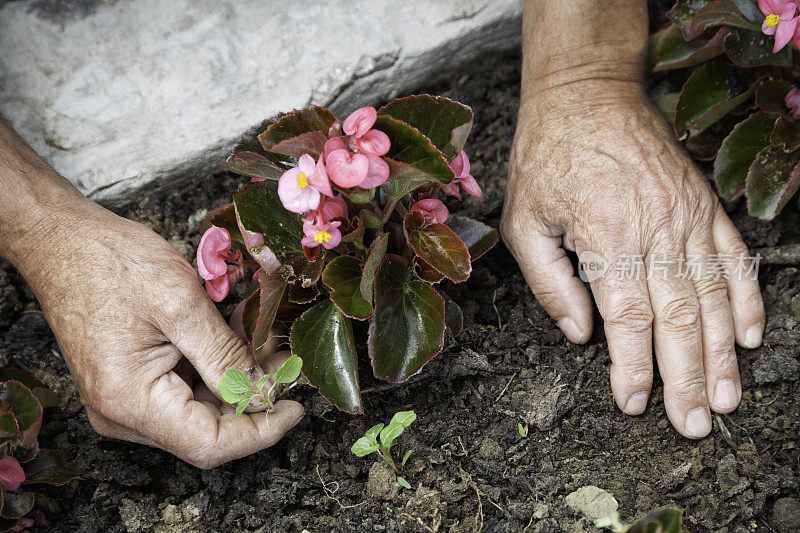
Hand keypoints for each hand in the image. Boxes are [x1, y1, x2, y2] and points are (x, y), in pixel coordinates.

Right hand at [19, 200, 303, 467]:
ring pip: (201, 409)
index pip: (210, 444)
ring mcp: (126, 401)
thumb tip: (266, 389)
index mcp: (130, 401)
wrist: (63, 240)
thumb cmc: (111, 263)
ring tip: (268, 342)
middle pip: (207, 429)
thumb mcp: (181, 303)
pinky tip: (240, 336)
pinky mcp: (132, 383)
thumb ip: (226, 354)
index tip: (297, 407)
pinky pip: (186, 389)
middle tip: (289, 362)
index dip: (261, 431)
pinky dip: (218, 367)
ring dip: (239, 379)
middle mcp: (123, 414)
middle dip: (255, 397)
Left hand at [501, 81, 764, 437]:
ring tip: (728, 396)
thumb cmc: (547, 157)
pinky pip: (734, 258)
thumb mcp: (523, 220)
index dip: (633, 368)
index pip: (627, 320)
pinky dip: (745, 298)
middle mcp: (656, 231)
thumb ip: (549, 282)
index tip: (635, 404)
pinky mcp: (703, 205)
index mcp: (606, 238)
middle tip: (694, 422)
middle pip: (678, 319)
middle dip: (688, 377)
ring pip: (713, 296)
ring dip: (722, 351)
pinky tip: (749, 334)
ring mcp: (686, 217)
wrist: (587, 94)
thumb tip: (580, 334)